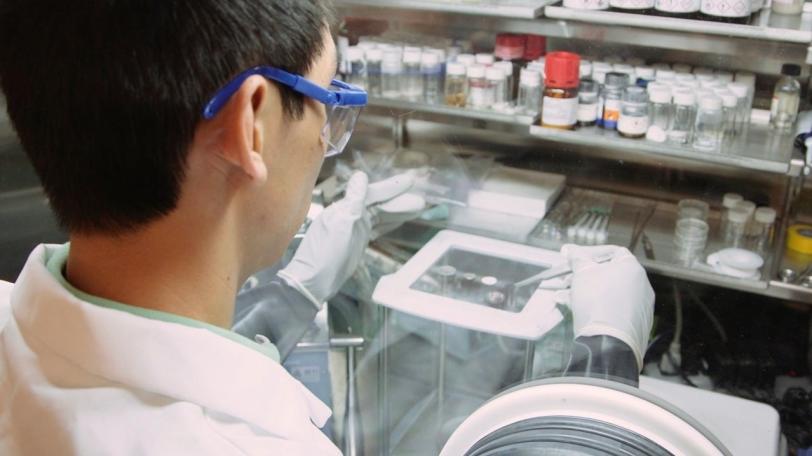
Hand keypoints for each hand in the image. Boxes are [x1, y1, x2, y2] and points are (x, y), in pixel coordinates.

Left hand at [277, 171, 414, 307]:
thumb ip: (354, 200)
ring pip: (380, 216)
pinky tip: (399, 221)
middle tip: (420, 202)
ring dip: (397, 212)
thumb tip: (361, 175)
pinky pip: (376, 227)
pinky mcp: (357, 241)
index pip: (373, 193)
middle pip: (379, 204)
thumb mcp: (342, 225)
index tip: (410, 181)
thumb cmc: (325, 255)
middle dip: (399, 202)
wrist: (313, 282)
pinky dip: (388, 223)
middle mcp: (350, 215)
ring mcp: (354, 228)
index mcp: (345, 208)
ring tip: (417, 209)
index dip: (391, 188)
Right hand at [553, 244, 654, 369]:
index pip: (613, 252)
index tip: (574, 258)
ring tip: (566, 297)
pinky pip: (614, 309)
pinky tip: (578, 310)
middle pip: (610, 274)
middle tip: (567, 280)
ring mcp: (640, 307)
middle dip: (585, 275)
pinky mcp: (636, 325)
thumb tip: (570, 249)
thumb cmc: (597, 302)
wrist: (609, 342)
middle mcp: (642, 286)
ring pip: (609, 293)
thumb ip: (577, 257)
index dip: (591, 253)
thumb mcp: (582, 273)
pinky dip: (598, 307)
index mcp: (633, 269)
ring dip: (588, 291)